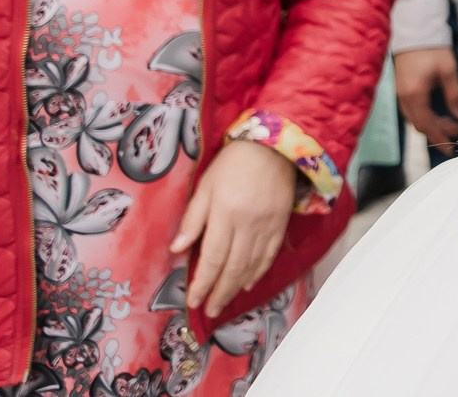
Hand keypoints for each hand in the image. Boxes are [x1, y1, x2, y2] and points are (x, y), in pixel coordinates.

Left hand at [170, 139, 296, 318]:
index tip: (193, 300)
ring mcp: (267, 226)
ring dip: (236, 288)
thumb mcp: (205, 186)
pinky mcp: (281, 224)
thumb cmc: (233, 163)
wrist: (274, 147)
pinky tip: (248, 284)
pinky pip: (270, 255)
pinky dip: (259, 272)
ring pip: (251, 266)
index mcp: (225, 214)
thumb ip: (193, 219)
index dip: (202, 282)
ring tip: (224, 303)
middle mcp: (247, 225)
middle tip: (209, 311)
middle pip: (233, 268)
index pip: (212, 258)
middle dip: (219, 292)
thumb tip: (177, 249)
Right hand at [395, 46, 457, 148]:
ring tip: (450, 122)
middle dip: (437, 132)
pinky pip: (411, 110)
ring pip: (415, 118)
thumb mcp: (448, 71)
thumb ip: (454, 95)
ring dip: (431, 124)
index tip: (452, 148)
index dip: (440, 138)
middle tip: (456, 132)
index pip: (427, 124)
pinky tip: (437, 113)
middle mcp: (404, 98)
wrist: (414, 30)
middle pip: (419, 124)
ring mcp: (400, 94)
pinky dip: (424, 115)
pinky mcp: (401, 89)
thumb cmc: (432, 49)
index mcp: (414, 95)